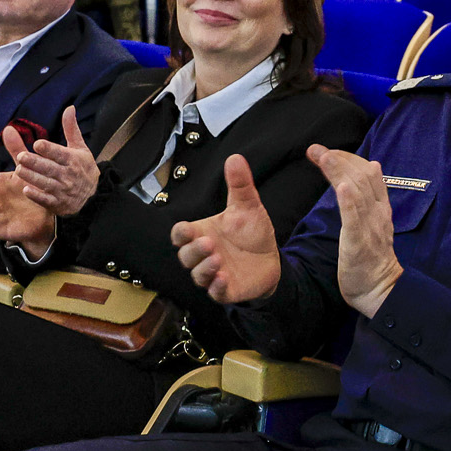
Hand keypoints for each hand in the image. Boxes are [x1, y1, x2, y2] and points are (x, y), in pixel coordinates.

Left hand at [12, 107, 98, 215]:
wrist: (94, 196)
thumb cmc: (83, 168)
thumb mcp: (80, 148)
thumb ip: (71, 128)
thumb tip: (70, 107)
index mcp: (73, 160)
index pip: (60, 154)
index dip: (49, 149)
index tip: (37, 144)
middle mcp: (68, 175)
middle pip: (50, 168)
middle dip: (36, 163)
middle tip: (21, 156)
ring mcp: (63, 190)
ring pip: (46, 183)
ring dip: (32, 177)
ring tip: (18, 170)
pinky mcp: (57, 203)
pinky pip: (46, 200)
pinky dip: (37, 196)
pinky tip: (26, 190)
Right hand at [172, 155, 281, 303]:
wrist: (271, 259)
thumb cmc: (251, 232)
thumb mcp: (248, 206)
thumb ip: (240, 185)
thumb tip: (236, 157)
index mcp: (202, 233)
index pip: (180, 234)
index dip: (179, 233)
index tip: (186, 229)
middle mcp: (204, 254)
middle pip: (185, 256)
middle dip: (193, 250)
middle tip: (208, 242)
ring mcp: (213, 273)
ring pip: (198, 275)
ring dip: (204, 268)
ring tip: (217, 259)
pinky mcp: (227, 289)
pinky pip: (215, 293)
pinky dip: (217, 287)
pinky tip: (224, 278)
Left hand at [309, 145, 402, 317]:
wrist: (380, 290)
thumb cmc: (371, 258)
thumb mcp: (372, 222)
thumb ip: (370, 197)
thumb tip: (373, 166)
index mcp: (379, 208)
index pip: (368, 174)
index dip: (348, 159)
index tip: (327, 151)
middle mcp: (377, 213)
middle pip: (361, 178)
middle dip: (339, 160)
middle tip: (317, 149)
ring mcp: (370, 228)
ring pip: (357, 193)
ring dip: (340, 172)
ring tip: (325, 156)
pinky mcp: (360, 244)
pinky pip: (355, 220)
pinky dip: (349, 202)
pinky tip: (342, 187)